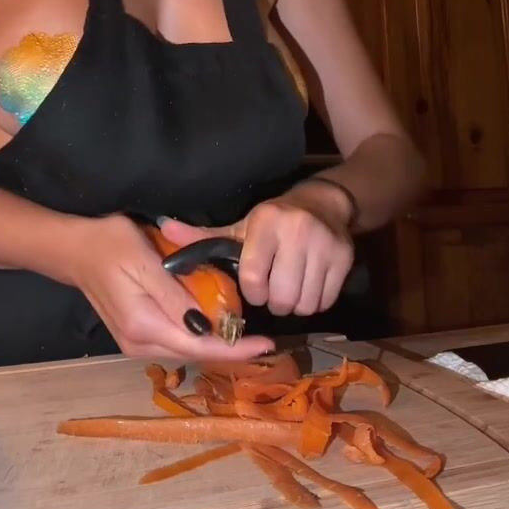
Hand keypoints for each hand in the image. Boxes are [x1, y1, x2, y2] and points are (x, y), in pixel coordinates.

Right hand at [64, 215, 275, 362]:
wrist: (74, 251)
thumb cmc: (110, 246)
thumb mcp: (146, 262)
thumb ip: (175, 296)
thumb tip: (205, 327)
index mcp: (143, 325)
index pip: (199, 346)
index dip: (235, 349)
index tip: (266, 344)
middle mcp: (139, 344)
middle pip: (194, 354)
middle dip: (230, 349)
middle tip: (263, 338)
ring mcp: (135, 344)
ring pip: (186, 351)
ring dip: (215, 344)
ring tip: (245, 332)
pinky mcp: (135, 338)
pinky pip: (175, 342)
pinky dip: (198, 337)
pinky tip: (215, 325)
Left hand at [164, 182, 355, 317]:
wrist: (325, 204)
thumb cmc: (274, 221)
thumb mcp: (240, 227)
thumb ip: (204, 236)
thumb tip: (164, 228)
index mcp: (266, 223)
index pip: (253, 277)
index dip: (252, 292)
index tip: (254, 288)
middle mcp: (297, 231)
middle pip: (281, 296)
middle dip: (274, 303)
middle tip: (273, 293)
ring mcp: (325, 245)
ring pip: (305, 303)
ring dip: (295, 305)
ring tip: (290, 291)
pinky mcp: (345, 258)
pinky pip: (326, 301)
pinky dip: (315, 303)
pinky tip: (308, 288)